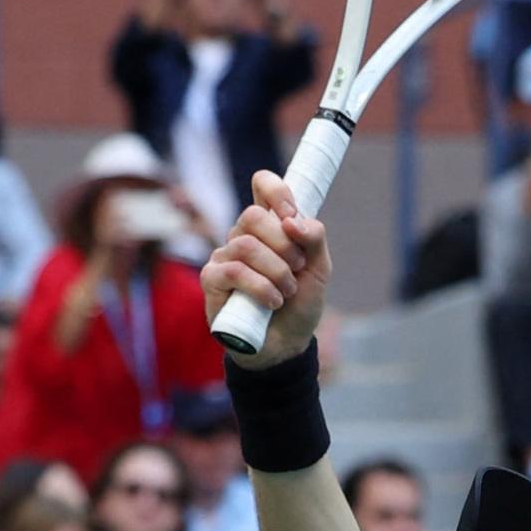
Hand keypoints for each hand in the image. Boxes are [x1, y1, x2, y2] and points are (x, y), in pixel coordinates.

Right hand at [203, 169, 331, 366]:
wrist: (287, 344)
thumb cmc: (299, 303)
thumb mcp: (319, 269)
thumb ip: (314, 237)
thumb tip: (292, 220)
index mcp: (270, 226)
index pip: (262, 185)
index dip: (276, 190)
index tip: (291, 213)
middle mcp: (243, 236)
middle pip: (254, 215)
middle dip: (284, 244)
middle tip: (298, 267)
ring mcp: (224, 256)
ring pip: (246, 245)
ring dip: (276, 271)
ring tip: (287, 292)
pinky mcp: (211, 281)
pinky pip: (232, 271)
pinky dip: (260, 287)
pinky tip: (272, 302)